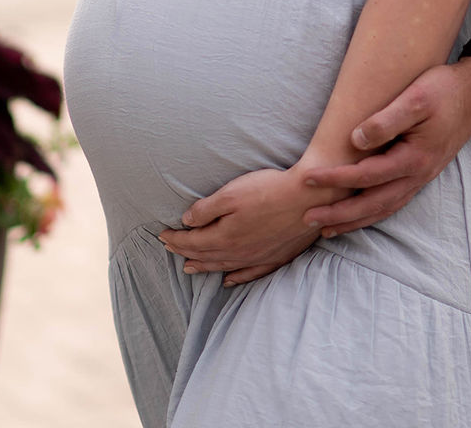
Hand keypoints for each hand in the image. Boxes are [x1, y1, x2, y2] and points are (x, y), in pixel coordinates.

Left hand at [158, 167, 320, 283]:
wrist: (309, 198)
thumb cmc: (269, 191)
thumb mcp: (231, 194)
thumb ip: (206, 209)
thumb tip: (186, 221)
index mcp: (224, 237)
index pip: (192, 241)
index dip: (175, 238)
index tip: (162, 234)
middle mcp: (238, 252)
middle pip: (205, 255)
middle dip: (185, 252)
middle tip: (170, 249)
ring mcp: (257, 257)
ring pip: (223, 266)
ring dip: (204, 266)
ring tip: (189, 267)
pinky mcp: (274, 257)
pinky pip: (248, 274)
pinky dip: (235, 278)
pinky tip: (229, 280)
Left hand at [302, 58, 470, 234]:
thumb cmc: (445, 90)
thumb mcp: (415, 98)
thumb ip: (386, 121)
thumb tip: (355, 139)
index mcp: (414, 158)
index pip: (366, 176)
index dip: (335, 178)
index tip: (309, 178)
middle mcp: (418, 175)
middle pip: (373, 204)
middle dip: (340, 214)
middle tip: (309, 218)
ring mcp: (422, 177)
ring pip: (384, 208)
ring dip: (355, 220)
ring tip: (328, 228)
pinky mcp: (423, 172)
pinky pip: (394, 201)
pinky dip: (374, 212)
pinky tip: (362, 214)